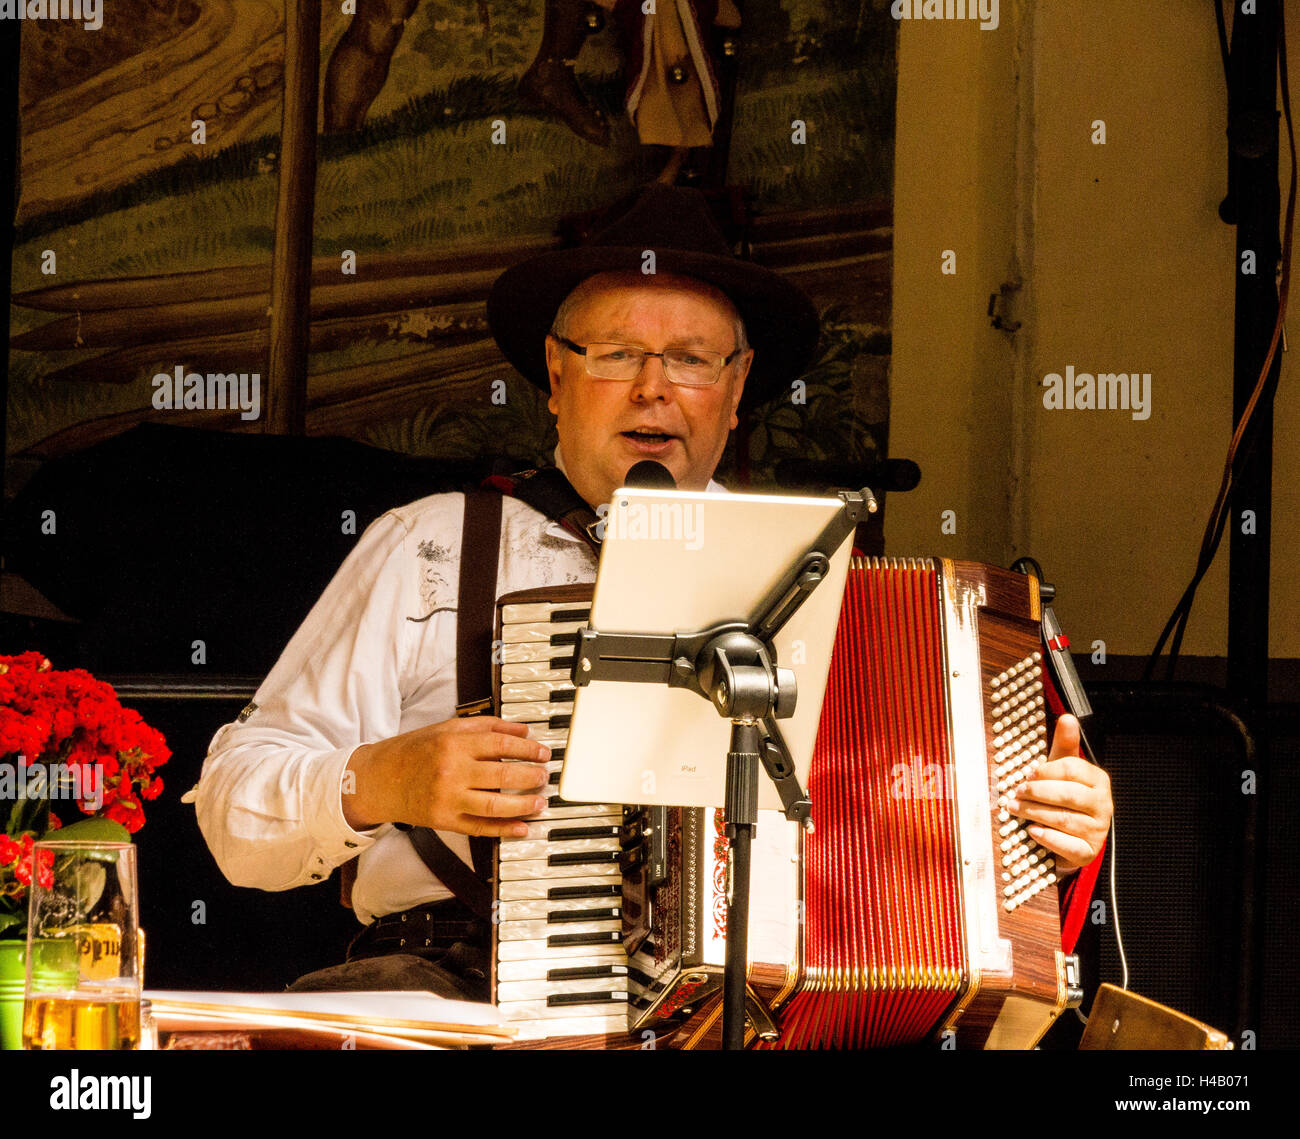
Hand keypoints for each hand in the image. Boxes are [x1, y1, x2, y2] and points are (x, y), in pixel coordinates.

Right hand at [343, 717, 550, 836]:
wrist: (379, 778)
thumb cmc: (415, 750)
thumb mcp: (448, 727)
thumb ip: (487, 726)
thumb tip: (524, 729)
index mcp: (454, 743)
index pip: (502, 744)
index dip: (528, 749)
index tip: (544, 754)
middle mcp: (452, 770)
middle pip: (503, 774)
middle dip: (531, 776)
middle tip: (544, 777)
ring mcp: (448, 798)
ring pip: (495, 804)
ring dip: (523, 804)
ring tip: (540, 801)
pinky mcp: (444, 821)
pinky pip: (479, 828)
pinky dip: (504, 830)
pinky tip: (522, 827)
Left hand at [1005, 713, 1110, 874]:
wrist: (1071, 838)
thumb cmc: (1064, 799)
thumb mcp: (1062, 771)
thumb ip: (1064, 746)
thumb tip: (1068, 717)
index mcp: (1098, 781)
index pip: (1072, 769)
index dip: (1046, 771)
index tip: (1027, 774)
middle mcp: (1103, 805)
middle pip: (1067, 795)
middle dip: (1037, 793)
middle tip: (1016, 792)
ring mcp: (1098, 830)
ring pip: (1064, 819)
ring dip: (1034, 812)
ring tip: (1014, 808)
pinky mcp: (1088, 852)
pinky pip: (1068, 845)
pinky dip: (1047, 837)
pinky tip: (1031, 830)